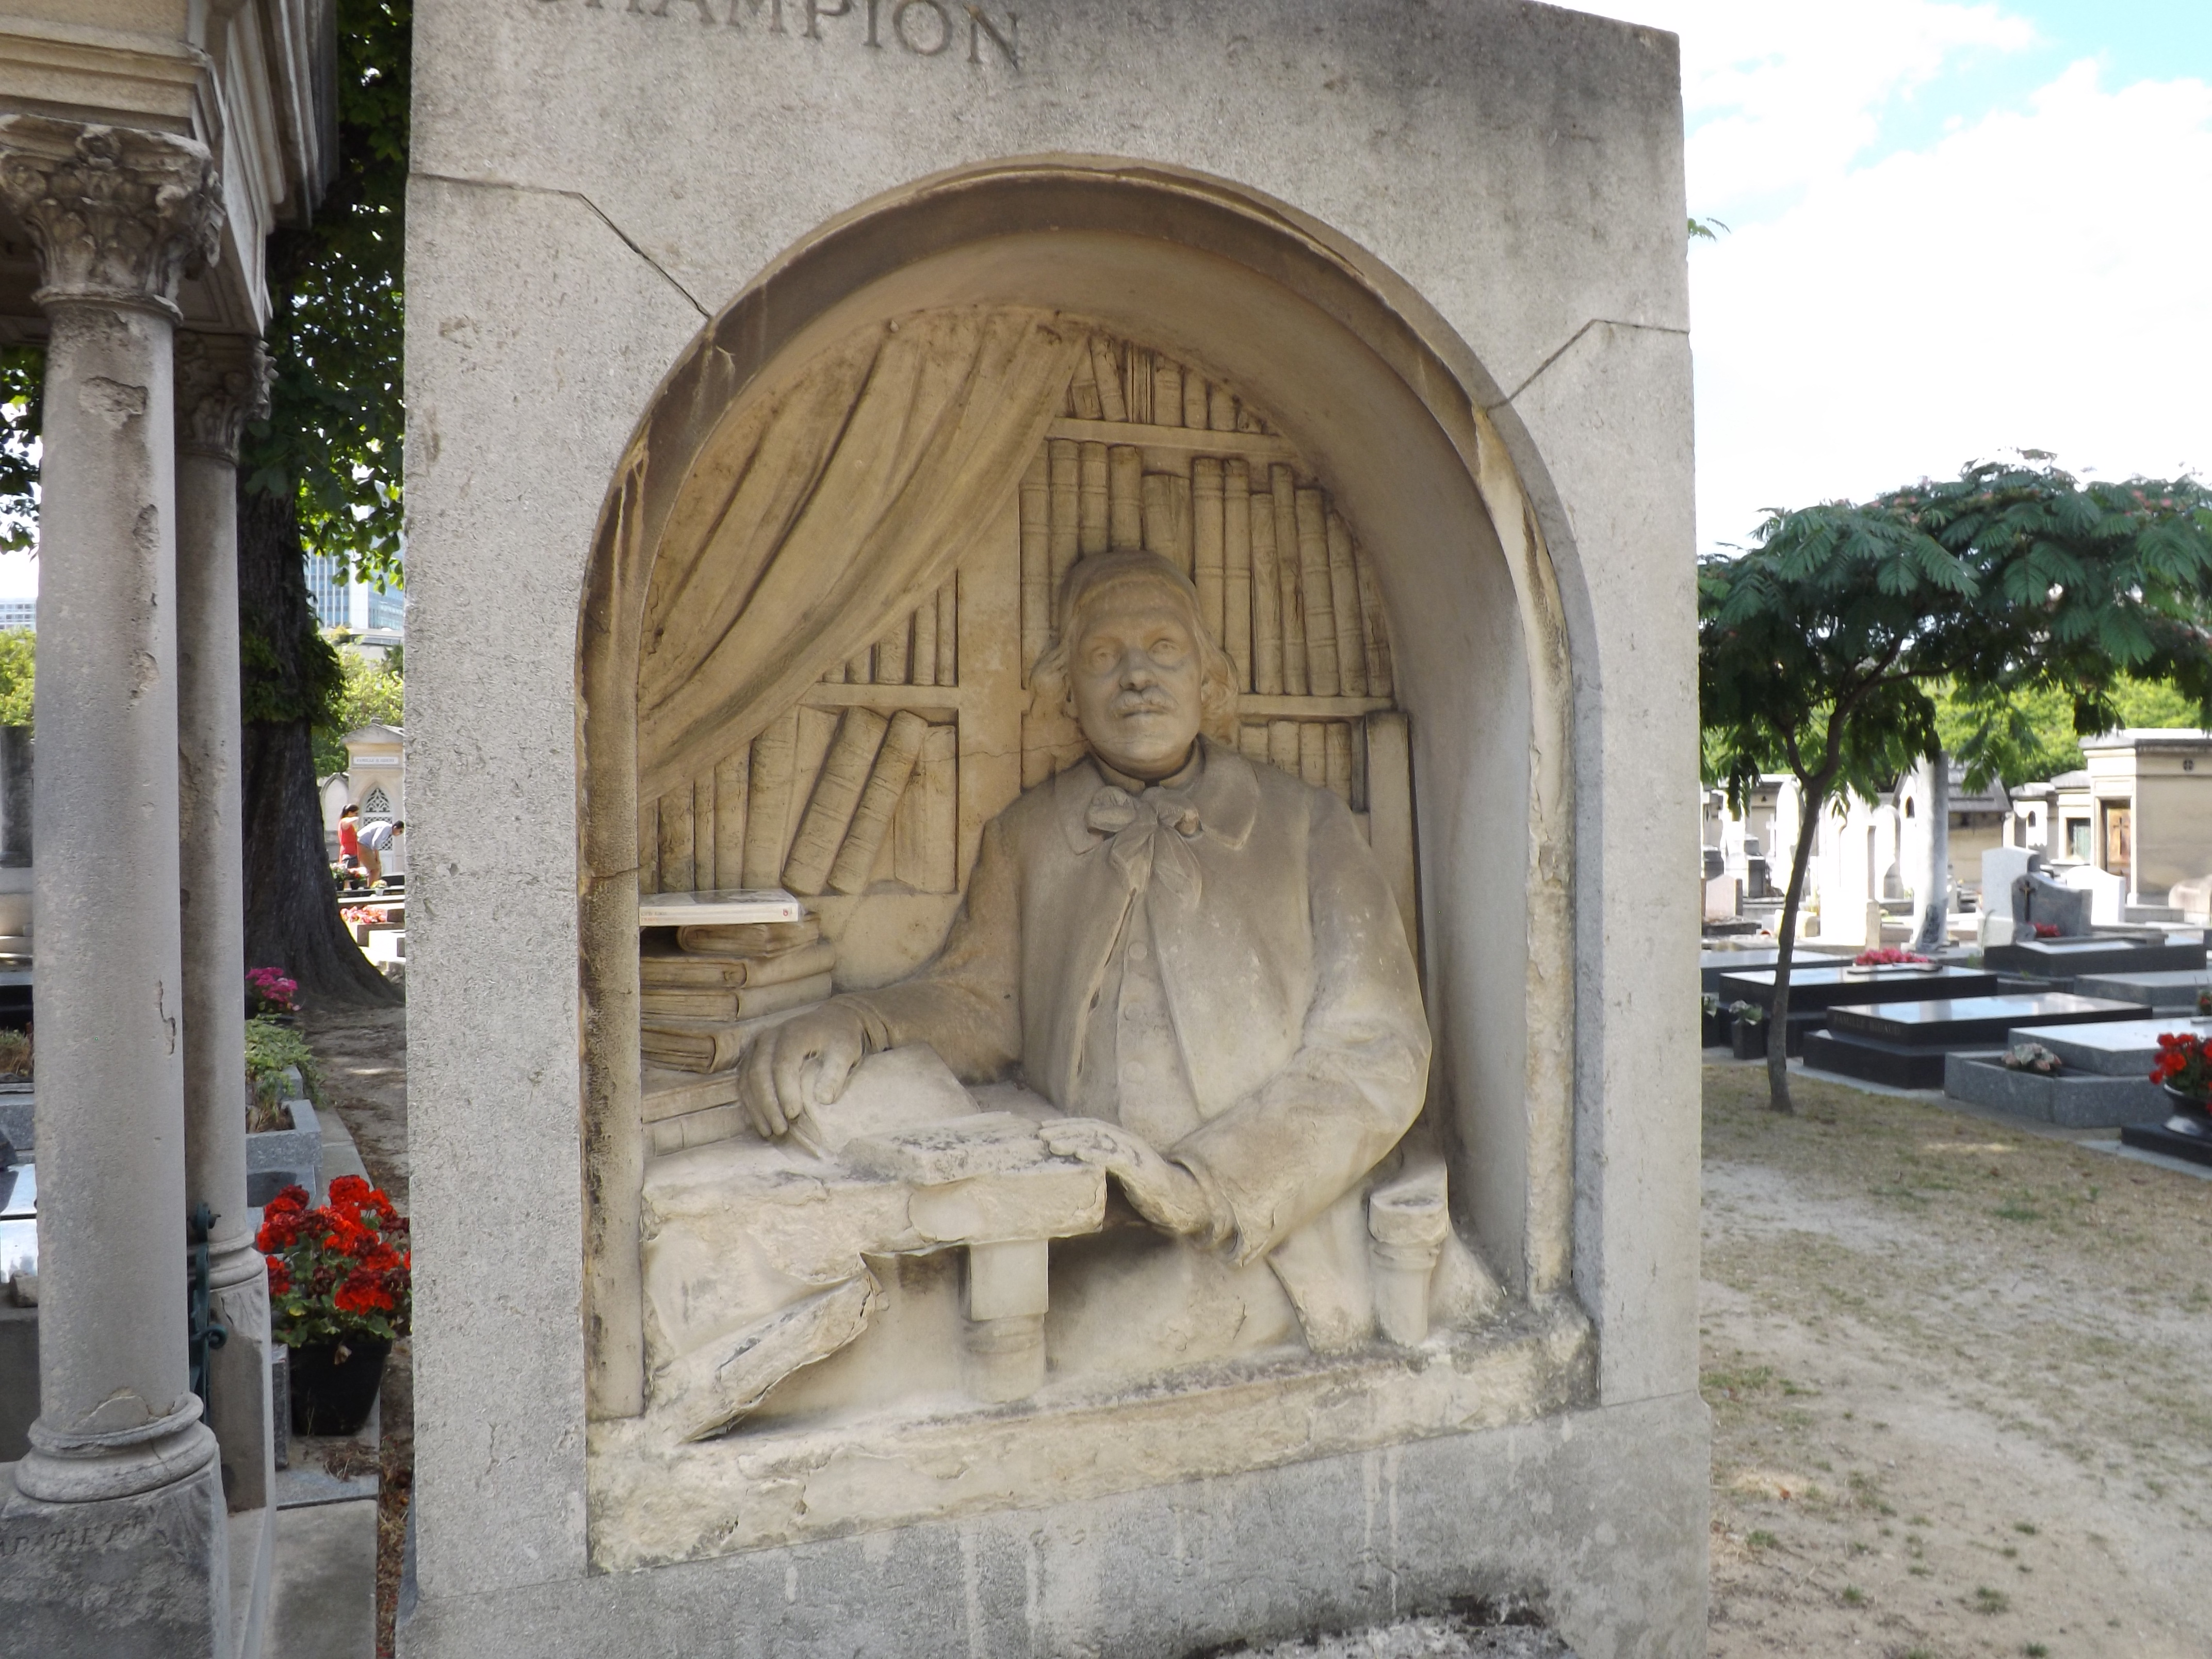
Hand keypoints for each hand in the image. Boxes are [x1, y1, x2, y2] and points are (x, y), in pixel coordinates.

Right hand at [738, 1003, 865, 1140]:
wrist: (832, 1021)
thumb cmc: (840, 1039)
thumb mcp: (845, 1052)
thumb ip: (835, 1074)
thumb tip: (823, 1100)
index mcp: (793, 1033)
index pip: (782, 1065)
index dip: (785, 1092)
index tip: (794, 1115)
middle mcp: (770, 1037)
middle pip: (759, 1073)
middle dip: (768, 1104)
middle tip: (781, 1130)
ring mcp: (758, 1046)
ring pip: (747, 1079)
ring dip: (757, 1108)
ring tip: (770, 1132)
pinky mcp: (753, 1056)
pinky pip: (745, 1081)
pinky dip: (751, 1103)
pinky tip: (762, 1122)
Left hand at [1037, 1118, 1214, 1236]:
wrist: (1182, 1202)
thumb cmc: (1149, 1197)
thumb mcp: (1118, 1190)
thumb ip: (1098, 1189)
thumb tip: (1072, 1203)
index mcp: (1121, 1146)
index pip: (1090, 1130)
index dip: (1067, 1128)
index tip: (1044, 1131)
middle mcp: (1125, 1144)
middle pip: (1089, 1129)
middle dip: (1063, 1129)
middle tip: (1038, 1132)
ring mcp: (1132, 1153)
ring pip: (1097, 1139)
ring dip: (1072, 1138)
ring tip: (1050, 1141)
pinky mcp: (1138, 1166)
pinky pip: (1112, 1156)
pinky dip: (1093, 1152)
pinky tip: (1076, 1153)